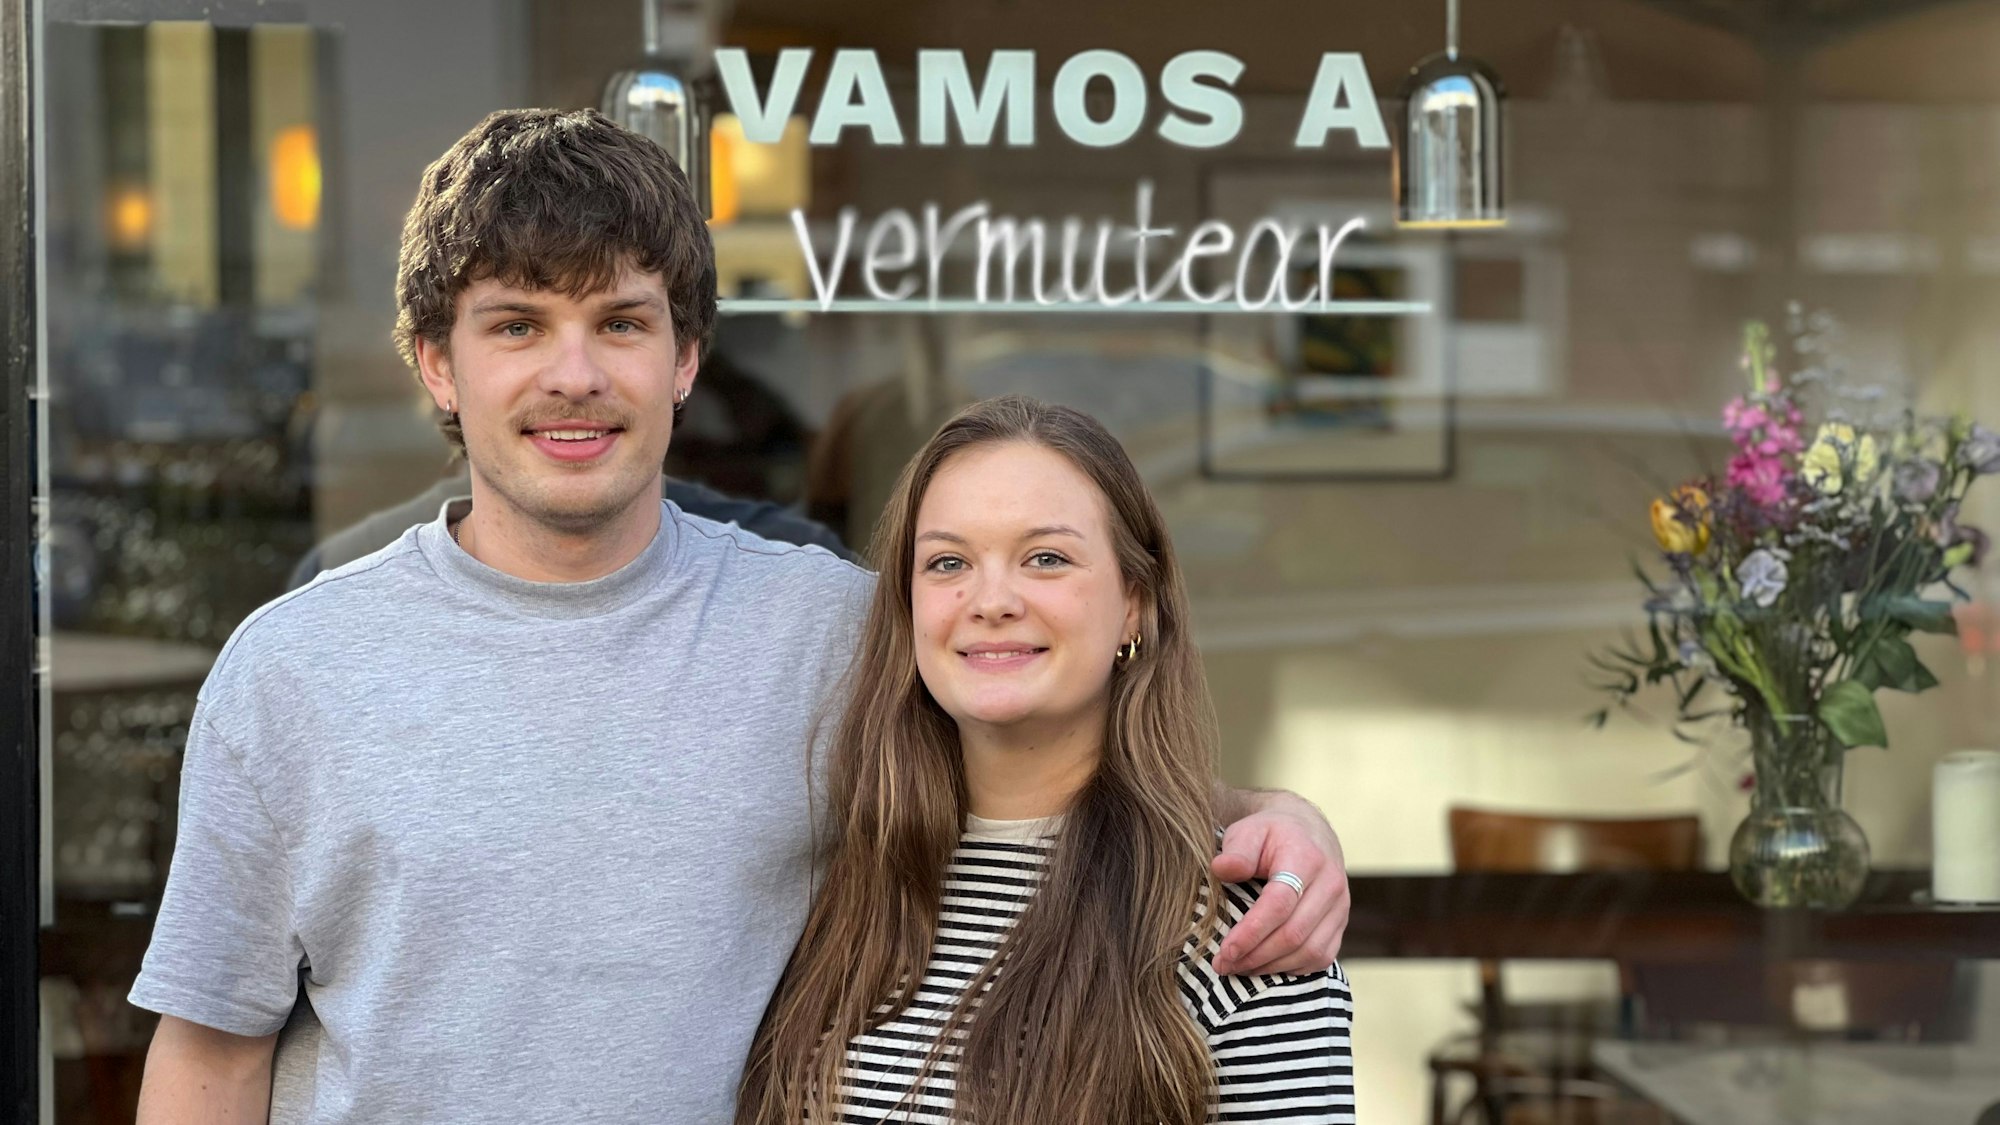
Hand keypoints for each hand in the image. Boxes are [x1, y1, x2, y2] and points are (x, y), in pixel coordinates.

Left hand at [1209, 791, 1349, 975]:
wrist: (1307, 831)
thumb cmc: (1270, 834)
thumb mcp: (1248, 831)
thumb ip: (1236, 850)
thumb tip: (1221, 868)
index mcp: (1306, 858)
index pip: (1280, 904)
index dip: (1251, 932)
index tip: (1225, 951)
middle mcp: (1330, 883)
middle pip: (1294, 933)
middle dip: (1256, 955)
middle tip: (1224, 965)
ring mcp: (1340, 906)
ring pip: (1310, 951)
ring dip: (1272, 966)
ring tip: (1240, 967)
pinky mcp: (1341, 923)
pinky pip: (1322, 957)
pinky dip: (1293, 968)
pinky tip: (1266, 965)